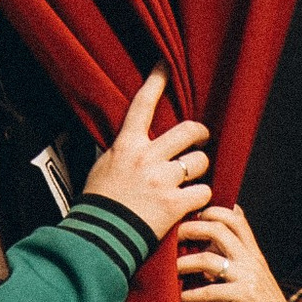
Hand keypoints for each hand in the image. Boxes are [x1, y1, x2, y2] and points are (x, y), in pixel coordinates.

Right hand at [84, 68, 212, 245]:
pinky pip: (203, 191)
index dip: (156, 81)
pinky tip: (190, 203)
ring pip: (200, 161)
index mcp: (126, 145)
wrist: (99, 237)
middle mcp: (147, 157)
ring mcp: (162, 179)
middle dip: (200, 135)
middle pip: (189, 131)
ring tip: (191, 180)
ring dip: (199, 170)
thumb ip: (124, 152)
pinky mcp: (175, 203)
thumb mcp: (103, 167)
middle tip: (201, 140)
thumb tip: (134, 142)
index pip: (142, 105)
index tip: (165, 65)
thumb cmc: (98, 204)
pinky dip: (200, 198)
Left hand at [177, 199, 301, 301]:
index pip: (236, 218)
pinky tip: (180, 298)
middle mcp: (252, 261)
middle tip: (172, 234)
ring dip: (184, 262)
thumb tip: (205, 249)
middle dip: (192, 227)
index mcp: (254, 254)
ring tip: (169, 268)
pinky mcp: (244, 298)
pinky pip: (211, 291)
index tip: (191, 214)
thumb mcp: (252, 280)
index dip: (213, 210)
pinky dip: (192, 294)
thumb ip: (234, 262)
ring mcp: (249, 278)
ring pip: (209, 258)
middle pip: (220, 228)